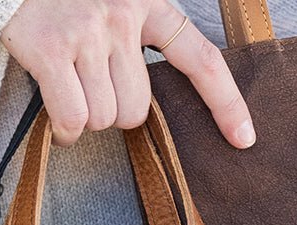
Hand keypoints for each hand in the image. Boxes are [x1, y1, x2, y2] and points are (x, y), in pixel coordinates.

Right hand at [0, 0, 254, 148]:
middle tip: (91, 90)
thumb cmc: (62, 1)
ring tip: (69, 89)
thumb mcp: (115, 6)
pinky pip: (72, 120)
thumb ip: (138, 44)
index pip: (200, 58)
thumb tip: (144, 107)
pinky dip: (64, 131)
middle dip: (113, 114)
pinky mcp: (52, 51)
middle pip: (137, 110)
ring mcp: (87, 32)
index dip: (225, 103)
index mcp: (149, 1)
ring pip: (104, 119)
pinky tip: (56, 114)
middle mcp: (123, 13)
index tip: (244, 139)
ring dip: (85, 120)